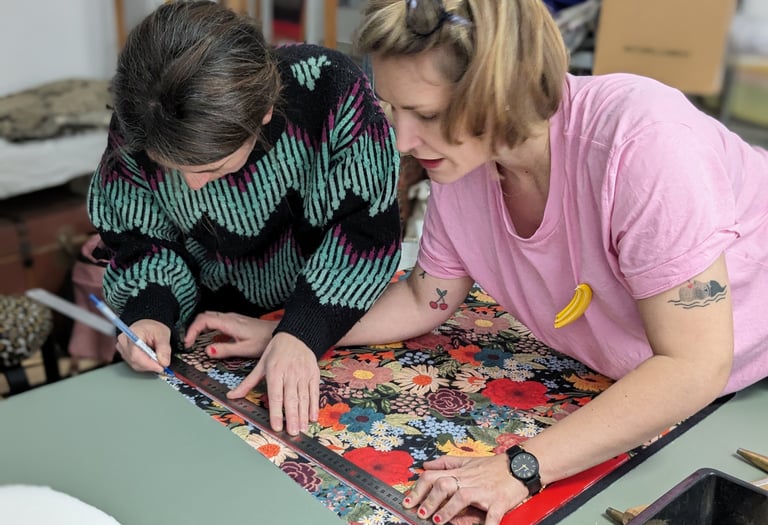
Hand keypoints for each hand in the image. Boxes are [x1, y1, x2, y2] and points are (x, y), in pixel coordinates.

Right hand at [117, 319, 171, 373]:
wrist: (147, 326)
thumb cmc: (153, 328)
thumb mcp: (163, 335)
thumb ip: (164, 348)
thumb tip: (164, 362)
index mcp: (132, 333)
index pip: (136, 353)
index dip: (148, 363)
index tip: (160, 366)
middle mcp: (124, 341)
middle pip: (135, 361)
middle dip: (150, 365)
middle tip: (162, 364)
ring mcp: (122, 348)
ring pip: (134, 364)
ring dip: (148, 365)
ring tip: (156, 358)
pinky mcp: (124, 354)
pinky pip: (134, 364)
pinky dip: (144, 364)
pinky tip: (150, 359)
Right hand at [184, 311, 276, 357]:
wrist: (277, 332)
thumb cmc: (264, 340)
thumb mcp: (244, 349)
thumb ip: (225, 350)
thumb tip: (207, 351)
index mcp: (229, 323)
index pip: (203, 320)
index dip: (192, 330)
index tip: (188, 343)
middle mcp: (229, 318)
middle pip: (204, 317)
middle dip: (192, 328)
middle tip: (188, 342)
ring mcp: (232, 318)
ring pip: (210, 317)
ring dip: (200, 327)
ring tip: (195, 341)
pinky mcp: (235, 321)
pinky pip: (216, 321)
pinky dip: (208, 328)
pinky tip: (209, 338)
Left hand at [227, 332, 319, 435]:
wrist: (297, 334)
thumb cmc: (276, 350)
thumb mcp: (261, 364)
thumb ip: (248, 383)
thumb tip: (231, 396)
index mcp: (275, 371)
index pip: (276, 395)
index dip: (276, 412)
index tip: (277, 426)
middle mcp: (290, 373)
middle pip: (291, 399)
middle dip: (292, 417)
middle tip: (293, 433)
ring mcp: (303, 374)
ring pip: (304, 397)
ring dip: (303, 415)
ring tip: (302, 429)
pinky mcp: (314, 374)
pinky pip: (314, 392)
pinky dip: (314, 405)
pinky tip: (312, 417)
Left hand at [403, 454, 526, 524]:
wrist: (522, 465)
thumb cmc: (495, 466)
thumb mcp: (468, 460)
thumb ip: (446, 463)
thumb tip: (425, 465)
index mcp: (462, 472)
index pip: (433, 476)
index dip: (418, 489)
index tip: (408, 501)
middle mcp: (470, 480)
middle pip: (444, 485)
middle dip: (430, 500)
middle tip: (420, 513)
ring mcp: (484, 491)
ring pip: (462, 497)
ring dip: (448, 510)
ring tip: (438, 521)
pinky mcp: (499, 501)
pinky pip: (492, 515)